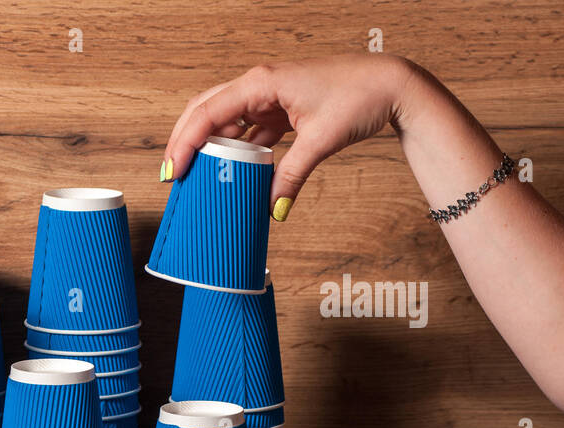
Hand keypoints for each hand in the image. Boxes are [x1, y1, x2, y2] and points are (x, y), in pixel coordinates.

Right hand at [162, 54, 419, 219]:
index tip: (173, 171)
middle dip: (184, 141)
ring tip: (194, 175)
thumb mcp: (320, 141)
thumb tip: (273, 210)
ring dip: (208, 146)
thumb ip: (291, 176)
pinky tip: (230, 171)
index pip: (207, 113)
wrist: (391, 84)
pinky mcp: (279, 107)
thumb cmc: (360, 96)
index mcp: (262, 82)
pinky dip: (234, 149)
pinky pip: (246, 129)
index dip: (184, 143)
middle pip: (204, 110)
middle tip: (172, 174)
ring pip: (223, 119)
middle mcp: (259, 84)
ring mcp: (268, 95)